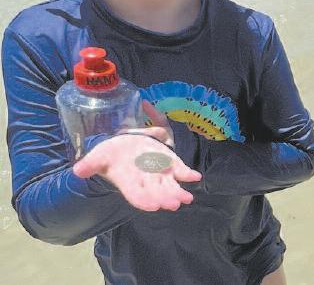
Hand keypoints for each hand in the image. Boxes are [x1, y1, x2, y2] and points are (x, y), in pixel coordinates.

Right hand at [72, 101, 201, 211]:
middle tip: (173, 205)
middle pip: (156, 193)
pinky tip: (196, 177)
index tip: (151, 206)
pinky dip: (188, 174)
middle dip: (164, 199)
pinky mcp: (170, 164)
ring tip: (187, 198)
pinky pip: (181, 171)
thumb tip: (77, 170)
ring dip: (179, 192)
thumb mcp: (99, 156)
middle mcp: (145, 181)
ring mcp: (159, 174)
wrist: (125, 147)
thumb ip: (91, 164)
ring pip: (170, 186)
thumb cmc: (111, 154)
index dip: (143, 200)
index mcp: (128, 181)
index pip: (135, 195)